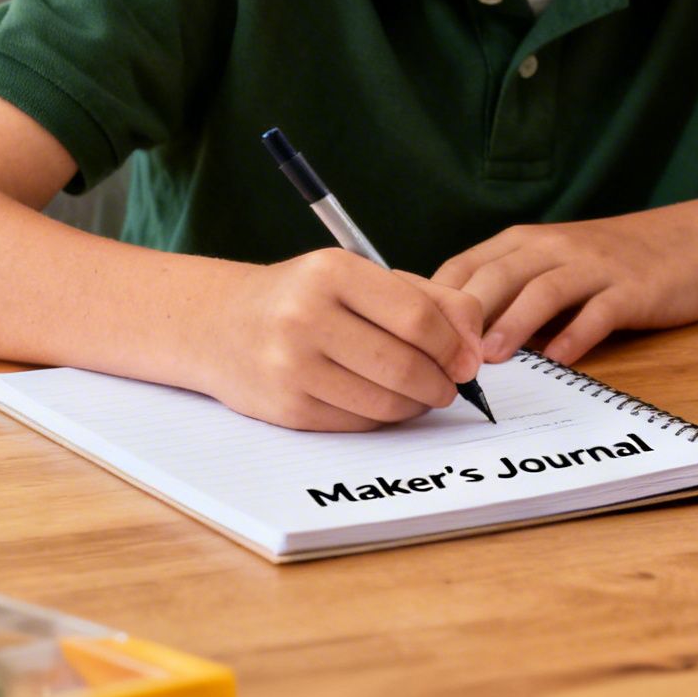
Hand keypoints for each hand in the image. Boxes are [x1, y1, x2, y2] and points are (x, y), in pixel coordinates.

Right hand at [201, 250, 484, 431]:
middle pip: (405, 365)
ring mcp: (291, 365)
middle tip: (450, 385)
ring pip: (385, 403)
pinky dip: (384, 419)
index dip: (453, 346)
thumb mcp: (364, 278)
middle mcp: (306, 316)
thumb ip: (432, 299)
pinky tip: (385, 402)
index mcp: (333, 272)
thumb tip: (475, 346)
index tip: (467, 361)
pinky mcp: (285, 408)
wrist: (222, 324)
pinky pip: (358, 424)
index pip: (417, 318)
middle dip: (441, 383)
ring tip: (422, 394)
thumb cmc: (308, 297)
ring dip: (417, 405)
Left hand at [433, 210, 697, 363]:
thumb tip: (452, 339)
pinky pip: (599, 312)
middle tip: (442, 359)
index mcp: (526, 241)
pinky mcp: (631, 289)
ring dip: (513, 324)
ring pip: (544, 291)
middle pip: (499, 276)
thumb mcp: (552, 265)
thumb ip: (508, 294)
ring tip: (489, 359)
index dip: (438, 302)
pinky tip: (559, 360)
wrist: (687, 244)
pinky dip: (576, 336)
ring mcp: (595, 267)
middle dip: (467, 317)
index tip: (414, 339)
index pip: (466, 265)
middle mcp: (556, 247)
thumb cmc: (610, 263)